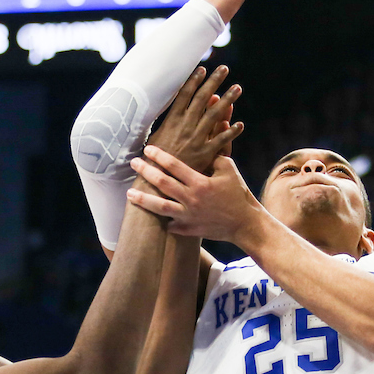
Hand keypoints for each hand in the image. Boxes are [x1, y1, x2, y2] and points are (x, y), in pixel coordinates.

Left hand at [127, 150, 258, 243]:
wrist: (245, 224)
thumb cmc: (238, 194)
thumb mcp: (229, 170)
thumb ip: (214, 156)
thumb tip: (203, 143)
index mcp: (200, 183)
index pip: (175, 165)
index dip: (159, 156)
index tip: (148, 149)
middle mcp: (191, 199)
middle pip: (162, 183)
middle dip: (145, 171)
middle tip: (134, 163)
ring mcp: (188, 216)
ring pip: (159, 207)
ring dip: (142, 200)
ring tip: (129, 193)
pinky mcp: (189, 230)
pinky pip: (170, 225)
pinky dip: (162, 220)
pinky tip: (153, 216)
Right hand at [146, 66, 243, 173]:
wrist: (156, 181)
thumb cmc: (154, 158)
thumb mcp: (156, 134)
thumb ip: (167, 121)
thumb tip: (173, 109)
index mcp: (172, 120)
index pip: (184, 94)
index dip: (194, 81)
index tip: (203, 68)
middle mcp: (185, 126)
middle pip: (202, 99)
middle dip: (214, 82)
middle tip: (224, 69)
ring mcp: (196, 138)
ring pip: (214, 115)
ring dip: (227, 100)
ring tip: (237, 87)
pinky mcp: (205, 153)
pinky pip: (221, 140)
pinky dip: (231, 131)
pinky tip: (240, 124)